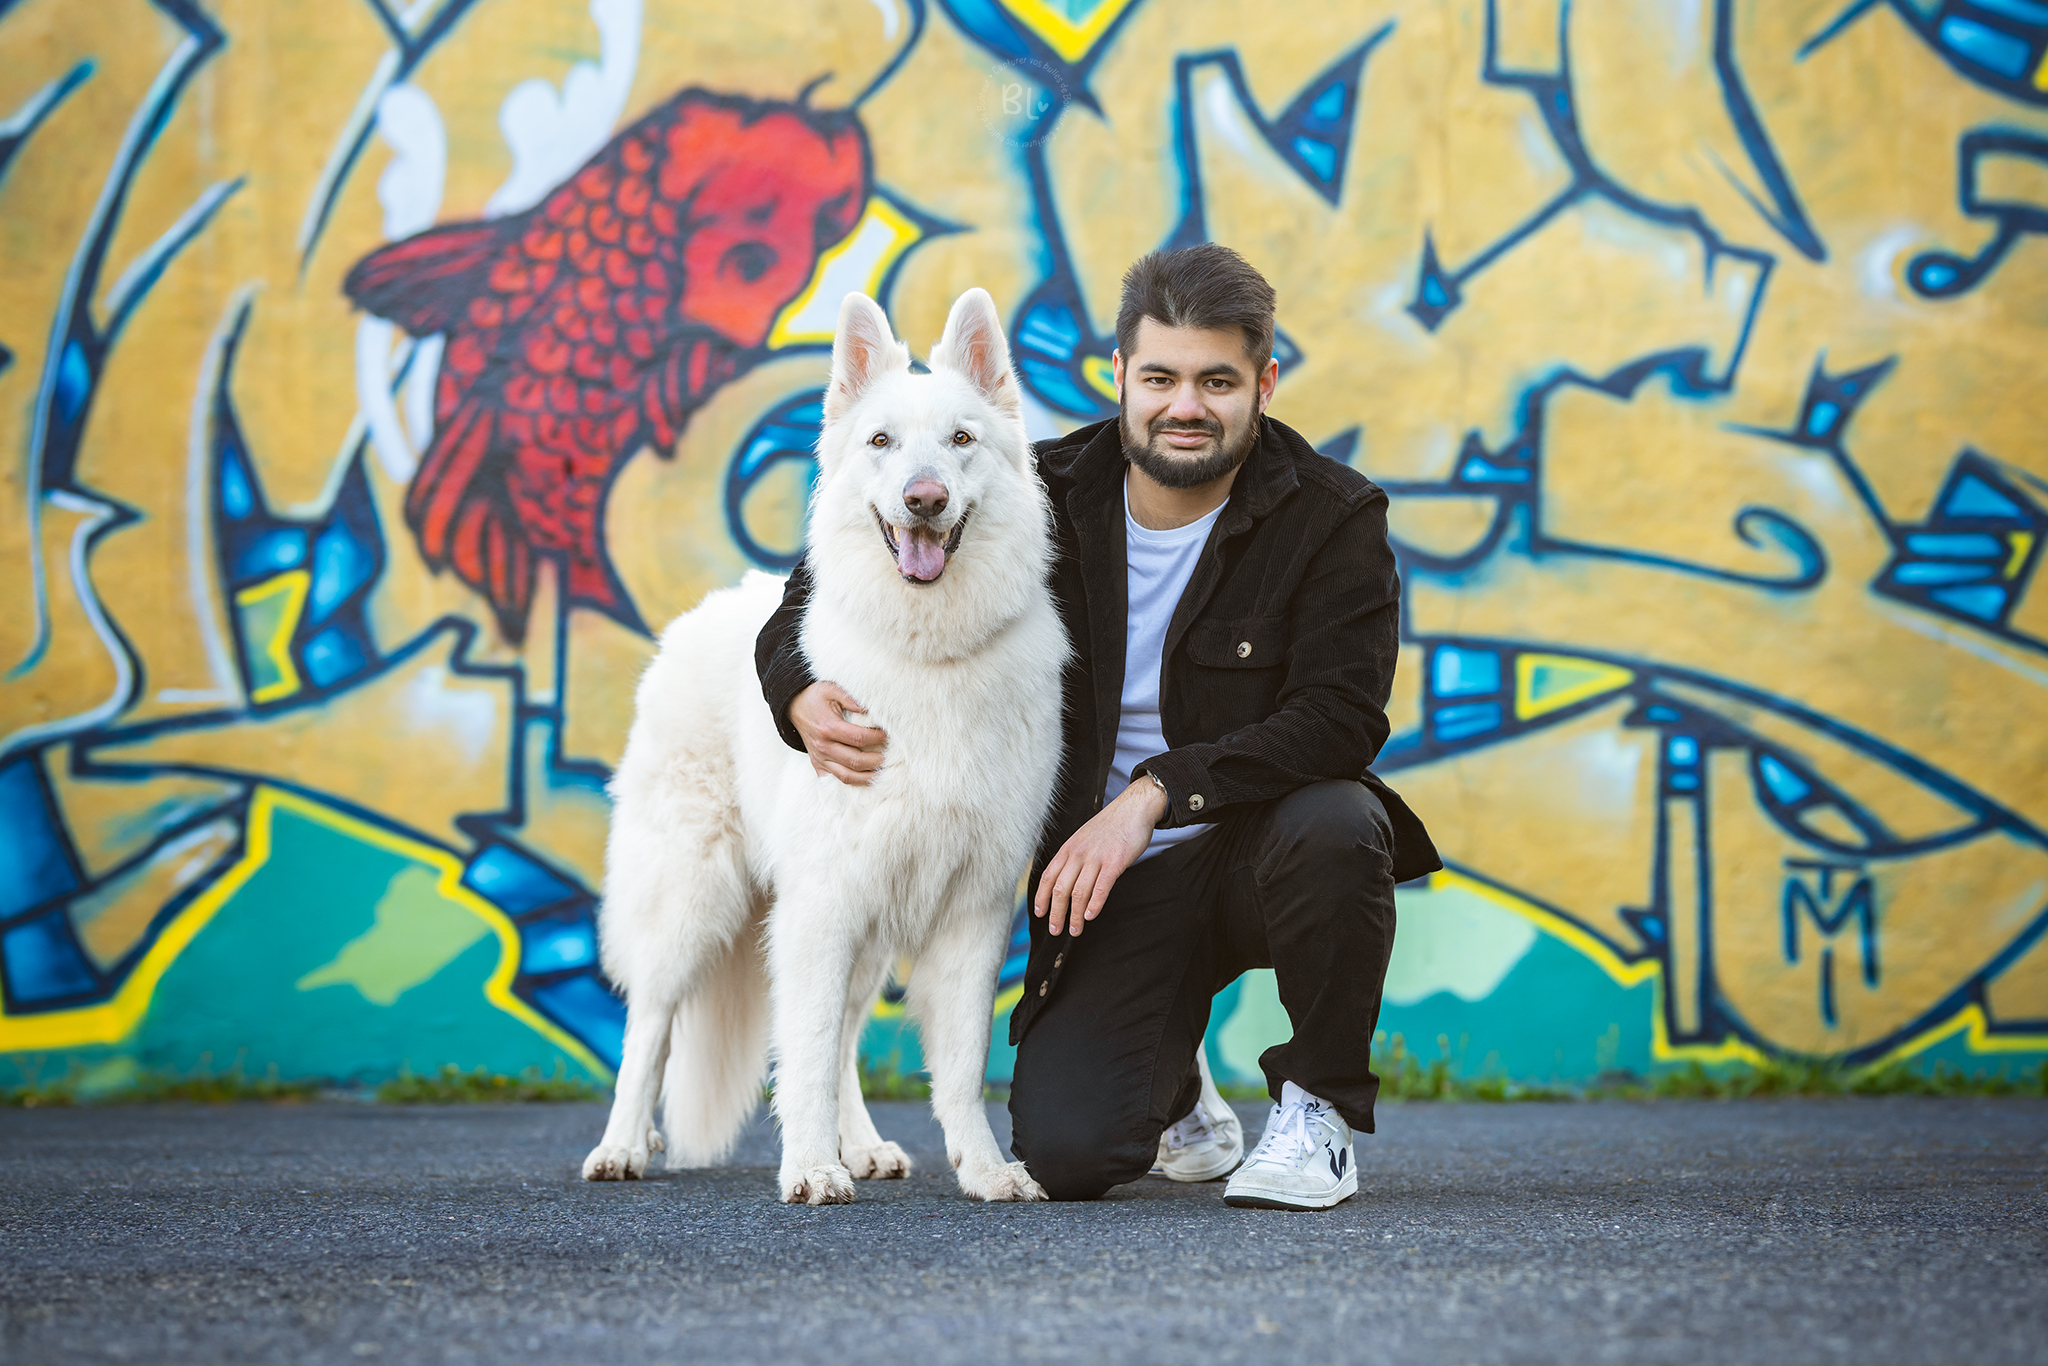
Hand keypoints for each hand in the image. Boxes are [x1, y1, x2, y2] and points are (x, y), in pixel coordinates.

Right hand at [791, 681, 887, 785]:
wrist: (794, 706)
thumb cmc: (815, 697)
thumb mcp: (831, 688)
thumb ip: (850, 697)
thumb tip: (868, 708)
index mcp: (828, 728)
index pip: (859, 738)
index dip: (878, 738)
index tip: (889, 736)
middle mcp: (823, 746)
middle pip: (856, 761)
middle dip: (878, 761)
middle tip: (892, 756)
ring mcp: (820, 758)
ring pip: (847, 776)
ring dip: (868, 777)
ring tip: (883, 772)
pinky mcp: (818, 765)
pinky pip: (836, 780)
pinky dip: (852, 783)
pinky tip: (866, 780)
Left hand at [1033, 778, 1169, 936]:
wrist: (1134, 808)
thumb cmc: (1110, 826)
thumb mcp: (1084, 838)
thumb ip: (1075, 857)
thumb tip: (1067, 879)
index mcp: (1069, 848)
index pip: (1048, 876)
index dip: (1042, 897)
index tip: (1039, 913)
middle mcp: (1078, 853)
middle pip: (1060, 888)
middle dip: (1056, 913)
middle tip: (1056, 930)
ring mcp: (1096, 857)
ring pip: (1079, 892)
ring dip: (1075, 915)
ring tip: (1075, 930)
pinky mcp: (1115, 862)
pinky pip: (1101, 887)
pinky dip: (1095, 904)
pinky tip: (1091, 916)